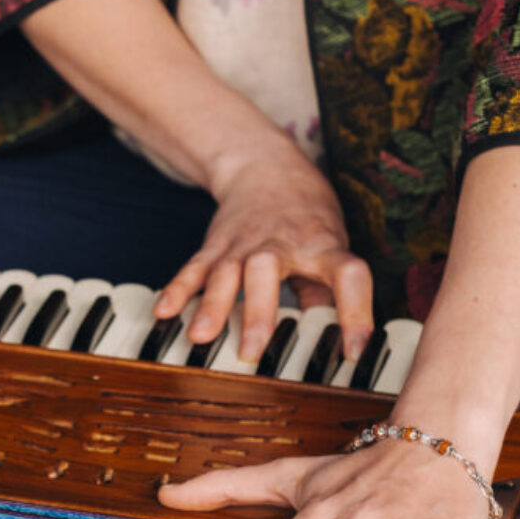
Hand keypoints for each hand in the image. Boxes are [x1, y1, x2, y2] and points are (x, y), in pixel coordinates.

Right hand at [152, 136, 373, 363]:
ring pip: (225, 272)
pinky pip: (194, 268)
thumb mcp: (331, 246)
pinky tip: (164, 311)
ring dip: (212, 305)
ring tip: (200, 337)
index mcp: (321, 247)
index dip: (355, 313)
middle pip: (267, 271)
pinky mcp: (215, 245)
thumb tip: (336, 343)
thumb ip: (329, 294)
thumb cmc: (306, 216)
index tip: (353, 351)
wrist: (266, 166)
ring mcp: (243, 243)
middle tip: (250, 352)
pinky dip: (178, 289)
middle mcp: (280, 244)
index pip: (348, 276)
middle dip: (257, 312)